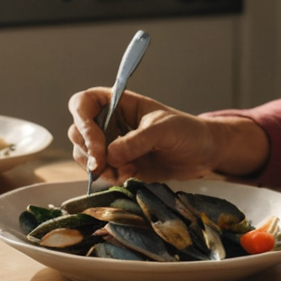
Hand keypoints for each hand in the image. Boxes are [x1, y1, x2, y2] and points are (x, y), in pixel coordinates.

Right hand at [65, 88, 264, 184]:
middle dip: (89, 150)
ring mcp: (110, 144)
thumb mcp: (164, 130)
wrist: (202, 155)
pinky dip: (108, 177)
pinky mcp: (116, 165)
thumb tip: (109, 155)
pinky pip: (98, 172)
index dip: (82, 121)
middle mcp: (108, 122)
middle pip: (77, 132)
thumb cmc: (186, 131)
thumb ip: (137, 140)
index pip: (82, 103)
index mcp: (117, 103)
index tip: (95, 141)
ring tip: (126, 171)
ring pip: (83, 155)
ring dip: (98, 167)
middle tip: (105, 164)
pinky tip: (130, 175)